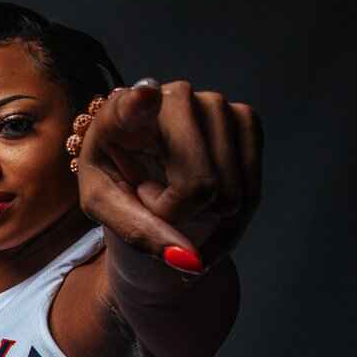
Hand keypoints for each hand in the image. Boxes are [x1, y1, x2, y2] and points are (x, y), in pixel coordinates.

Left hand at [77, 79, 262, 273]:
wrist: (140, 165)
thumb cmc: (114, 183)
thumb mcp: (105, 210)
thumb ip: (137, 232)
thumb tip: (188, 258)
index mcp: (119, 114)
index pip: (132, 107)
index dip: (139, 105)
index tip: (143, 99)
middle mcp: (173, 98)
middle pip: (199, 186)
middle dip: (178, 216)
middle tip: (151, 200)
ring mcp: (215, 103)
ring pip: (229, 195)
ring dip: (202, 218)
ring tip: (173, 197)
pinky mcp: (245, 117)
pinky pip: (251, 191)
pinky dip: (230, 220)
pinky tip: (204, 210)